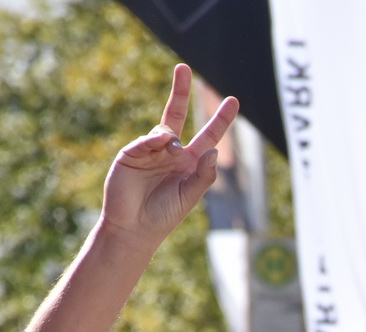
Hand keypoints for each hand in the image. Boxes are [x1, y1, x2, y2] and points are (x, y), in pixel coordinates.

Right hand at [100, 64, 238, 252]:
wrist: (134, 229)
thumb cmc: (165, 216)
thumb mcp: (190, 196)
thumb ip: (204, 174)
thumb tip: (214, 150)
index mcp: (189, 163)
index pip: (208, 136)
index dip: (221, 120)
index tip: (234, 101)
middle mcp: (170, 152)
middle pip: (176, 115)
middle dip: (180, 92)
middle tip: (184, 68)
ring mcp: (150, 151)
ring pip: (163, 129)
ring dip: (170, 138)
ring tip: (171, 151)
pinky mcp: (131, 154)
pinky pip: (146, 140)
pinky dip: (154, 140)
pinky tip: (161, 144)